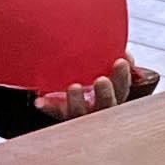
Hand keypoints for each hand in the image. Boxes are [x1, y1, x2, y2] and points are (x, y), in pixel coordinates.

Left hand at [36, 55, 157, 121]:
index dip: (123, 77)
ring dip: (77, 101)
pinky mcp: (62, 113)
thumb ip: (111, 58)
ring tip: (74, 87)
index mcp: (111, 94)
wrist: (67, 90)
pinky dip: (48, 106)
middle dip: (105, 93)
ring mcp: (80, 112)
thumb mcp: (103, 66)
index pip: (122, 89)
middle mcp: (97, 106)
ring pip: (80, 112)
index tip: (120, 61)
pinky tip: (40, 101)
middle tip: (101, 80)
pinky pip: (55, 111)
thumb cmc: (90, 73)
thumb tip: (124, 52)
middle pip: (105, 105)